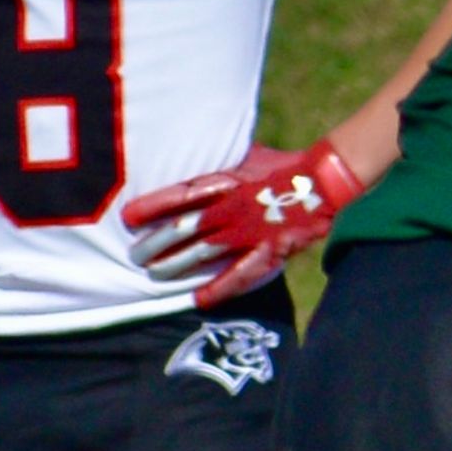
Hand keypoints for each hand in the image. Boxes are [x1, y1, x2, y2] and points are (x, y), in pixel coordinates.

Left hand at [126, 138, 363, 308]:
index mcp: (227, 181)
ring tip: (154, 274)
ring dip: (177, 264)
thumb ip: (218, 159)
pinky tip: (197, 300)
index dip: (153, 206)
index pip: (181, 195)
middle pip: (186, 227)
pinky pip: (239, 274)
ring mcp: (249, 232)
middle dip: (157, 242)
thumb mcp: (244, 154)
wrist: (322, 180)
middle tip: (135, 254)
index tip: (128, 217)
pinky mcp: (267, 252)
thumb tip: (193, 150)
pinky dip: (218, 288)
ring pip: (204, 252)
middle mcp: (233, 208)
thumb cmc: (280, 165)